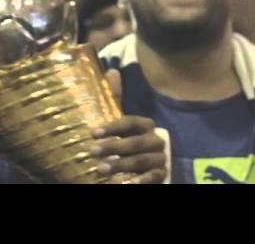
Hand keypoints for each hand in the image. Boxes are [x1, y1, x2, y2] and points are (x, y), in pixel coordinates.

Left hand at [88, 69, 167, 183]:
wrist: (153, 165)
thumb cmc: (134, 142)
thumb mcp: (124, 123)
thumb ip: (117, 99)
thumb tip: (112, 71)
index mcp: (146, 125)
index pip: (130, 122)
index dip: (112, 127)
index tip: (93, 133)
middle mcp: (155, 140)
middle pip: (135, 142)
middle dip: (113, 146)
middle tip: (92, 151)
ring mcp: (160, 158)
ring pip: (141, 160)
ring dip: (121, 164)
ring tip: (100, 169)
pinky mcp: (162, 175)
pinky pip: (153, 177)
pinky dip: (142, 180)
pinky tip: (128, 183)